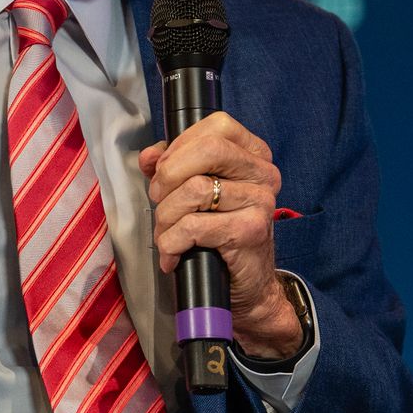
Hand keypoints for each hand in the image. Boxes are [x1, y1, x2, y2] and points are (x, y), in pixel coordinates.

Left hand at [137, 111, 301, 359]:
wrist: (247, 287)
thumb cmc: (219, 236)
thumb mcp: (196, 194)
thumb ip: (173, 166)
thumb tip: (149, 156)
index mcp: (254, 156)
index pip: (217, 126)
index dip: (180, 145)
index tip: (164, 169)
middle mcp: (263, 175)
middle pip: (208, 149)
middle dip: (169, 175)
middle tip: (159, 199)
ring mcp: (261, 202)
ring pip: (194, 190)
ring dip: (166, 217)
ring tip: (166, 235)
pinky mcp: (251, 231)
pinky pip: (194, 226)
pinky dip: (172, 242)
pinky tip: (173, 255)